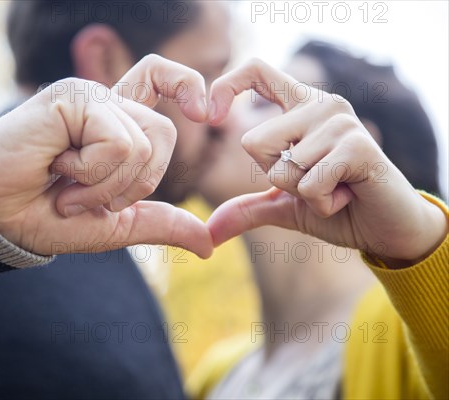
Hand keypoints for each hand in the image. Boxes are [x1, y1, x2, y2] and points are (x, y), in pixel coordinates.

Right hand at [0, 55, 212, 258]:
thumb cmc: (47, 216)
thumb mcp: (116, 226)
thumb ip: (161, 225)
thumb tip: (209, 245)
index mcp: (117, 124)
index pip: (162, 79)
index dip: (188, 86)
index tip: (205, 114)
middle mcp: (105, 104)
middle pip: (165, 133)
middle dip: (134, 184)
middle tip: (87, 196)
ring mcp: (89, 96)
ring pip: (142, 144)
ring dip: (105, 185)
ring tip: (66, 185)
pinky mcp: (72, 97)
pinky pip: (117, 143)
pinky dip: (91, 174)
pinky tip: (56, 169)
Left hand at [206, 58, 446, 265]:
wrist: (385, 230)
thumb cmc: (337, 209)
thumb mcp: (284, 205)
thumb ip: (247, 209)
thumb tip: (210, 231)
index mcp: (301, 107)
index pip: (257, 71)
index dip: (227, 86)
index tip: (211, 117)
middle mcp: (321, 105)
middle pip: (253, 142)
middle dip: (277, 178)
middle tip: (315, 182)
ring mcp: (341, 122)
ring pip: (281, 168)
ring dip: (303, 194)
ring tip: (336, 188)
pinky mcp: (358, 146)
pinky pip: (309, 184)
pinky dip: (322, 203)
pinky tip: (348, 195)